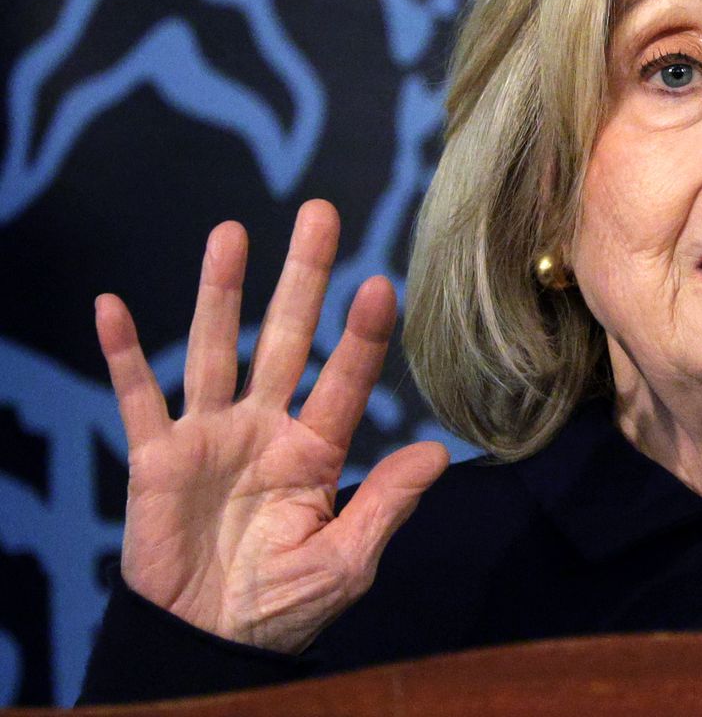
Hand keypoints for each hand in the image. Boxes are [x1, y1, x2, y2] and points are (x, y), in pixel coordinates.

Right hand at [96, 199, 448, 653]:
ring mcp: (209, 437)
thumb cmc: (283, 605)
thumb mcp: (345, 561)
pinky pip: (136, 399)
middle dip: (303, 277)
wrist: (210, 641)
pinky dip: (123, 354)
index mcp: (315, 450)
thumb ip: (385, 505)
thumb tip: (434, 452)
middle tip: (320, 213)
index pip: (344, 378)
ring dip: (221, 292)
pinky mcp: (156, 459)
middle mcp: (264, 428)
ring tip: (232, 232)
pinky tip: (113, 307)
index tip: (380, 284)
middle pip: (286, 337)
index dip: (361, 335)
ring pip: (216, 349)